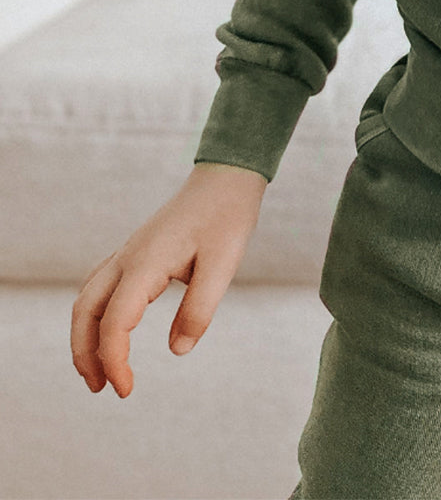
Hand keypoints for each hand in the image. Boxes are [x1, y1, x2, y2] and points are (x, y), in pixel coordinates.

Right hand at [70, 162, 266, 397]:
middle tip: (101, 390)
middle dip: (85, 355)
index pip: (113, 323)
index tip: (127, 390)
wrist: (225, 180)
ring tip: (99, 372)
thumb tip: (178, 350)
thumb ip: (200, 309)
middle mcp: (127, 258)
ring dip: (84, 338)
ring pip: (85, 300)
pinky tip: (107, 333)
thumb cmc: (226, 219)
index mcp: (146, 263)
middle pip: (84, 313)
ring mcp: (127, 254)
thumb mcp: (223, 265)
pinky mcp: (134, 254)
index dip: (114, 361)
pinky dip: (93, 317)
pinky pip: (98, 288)